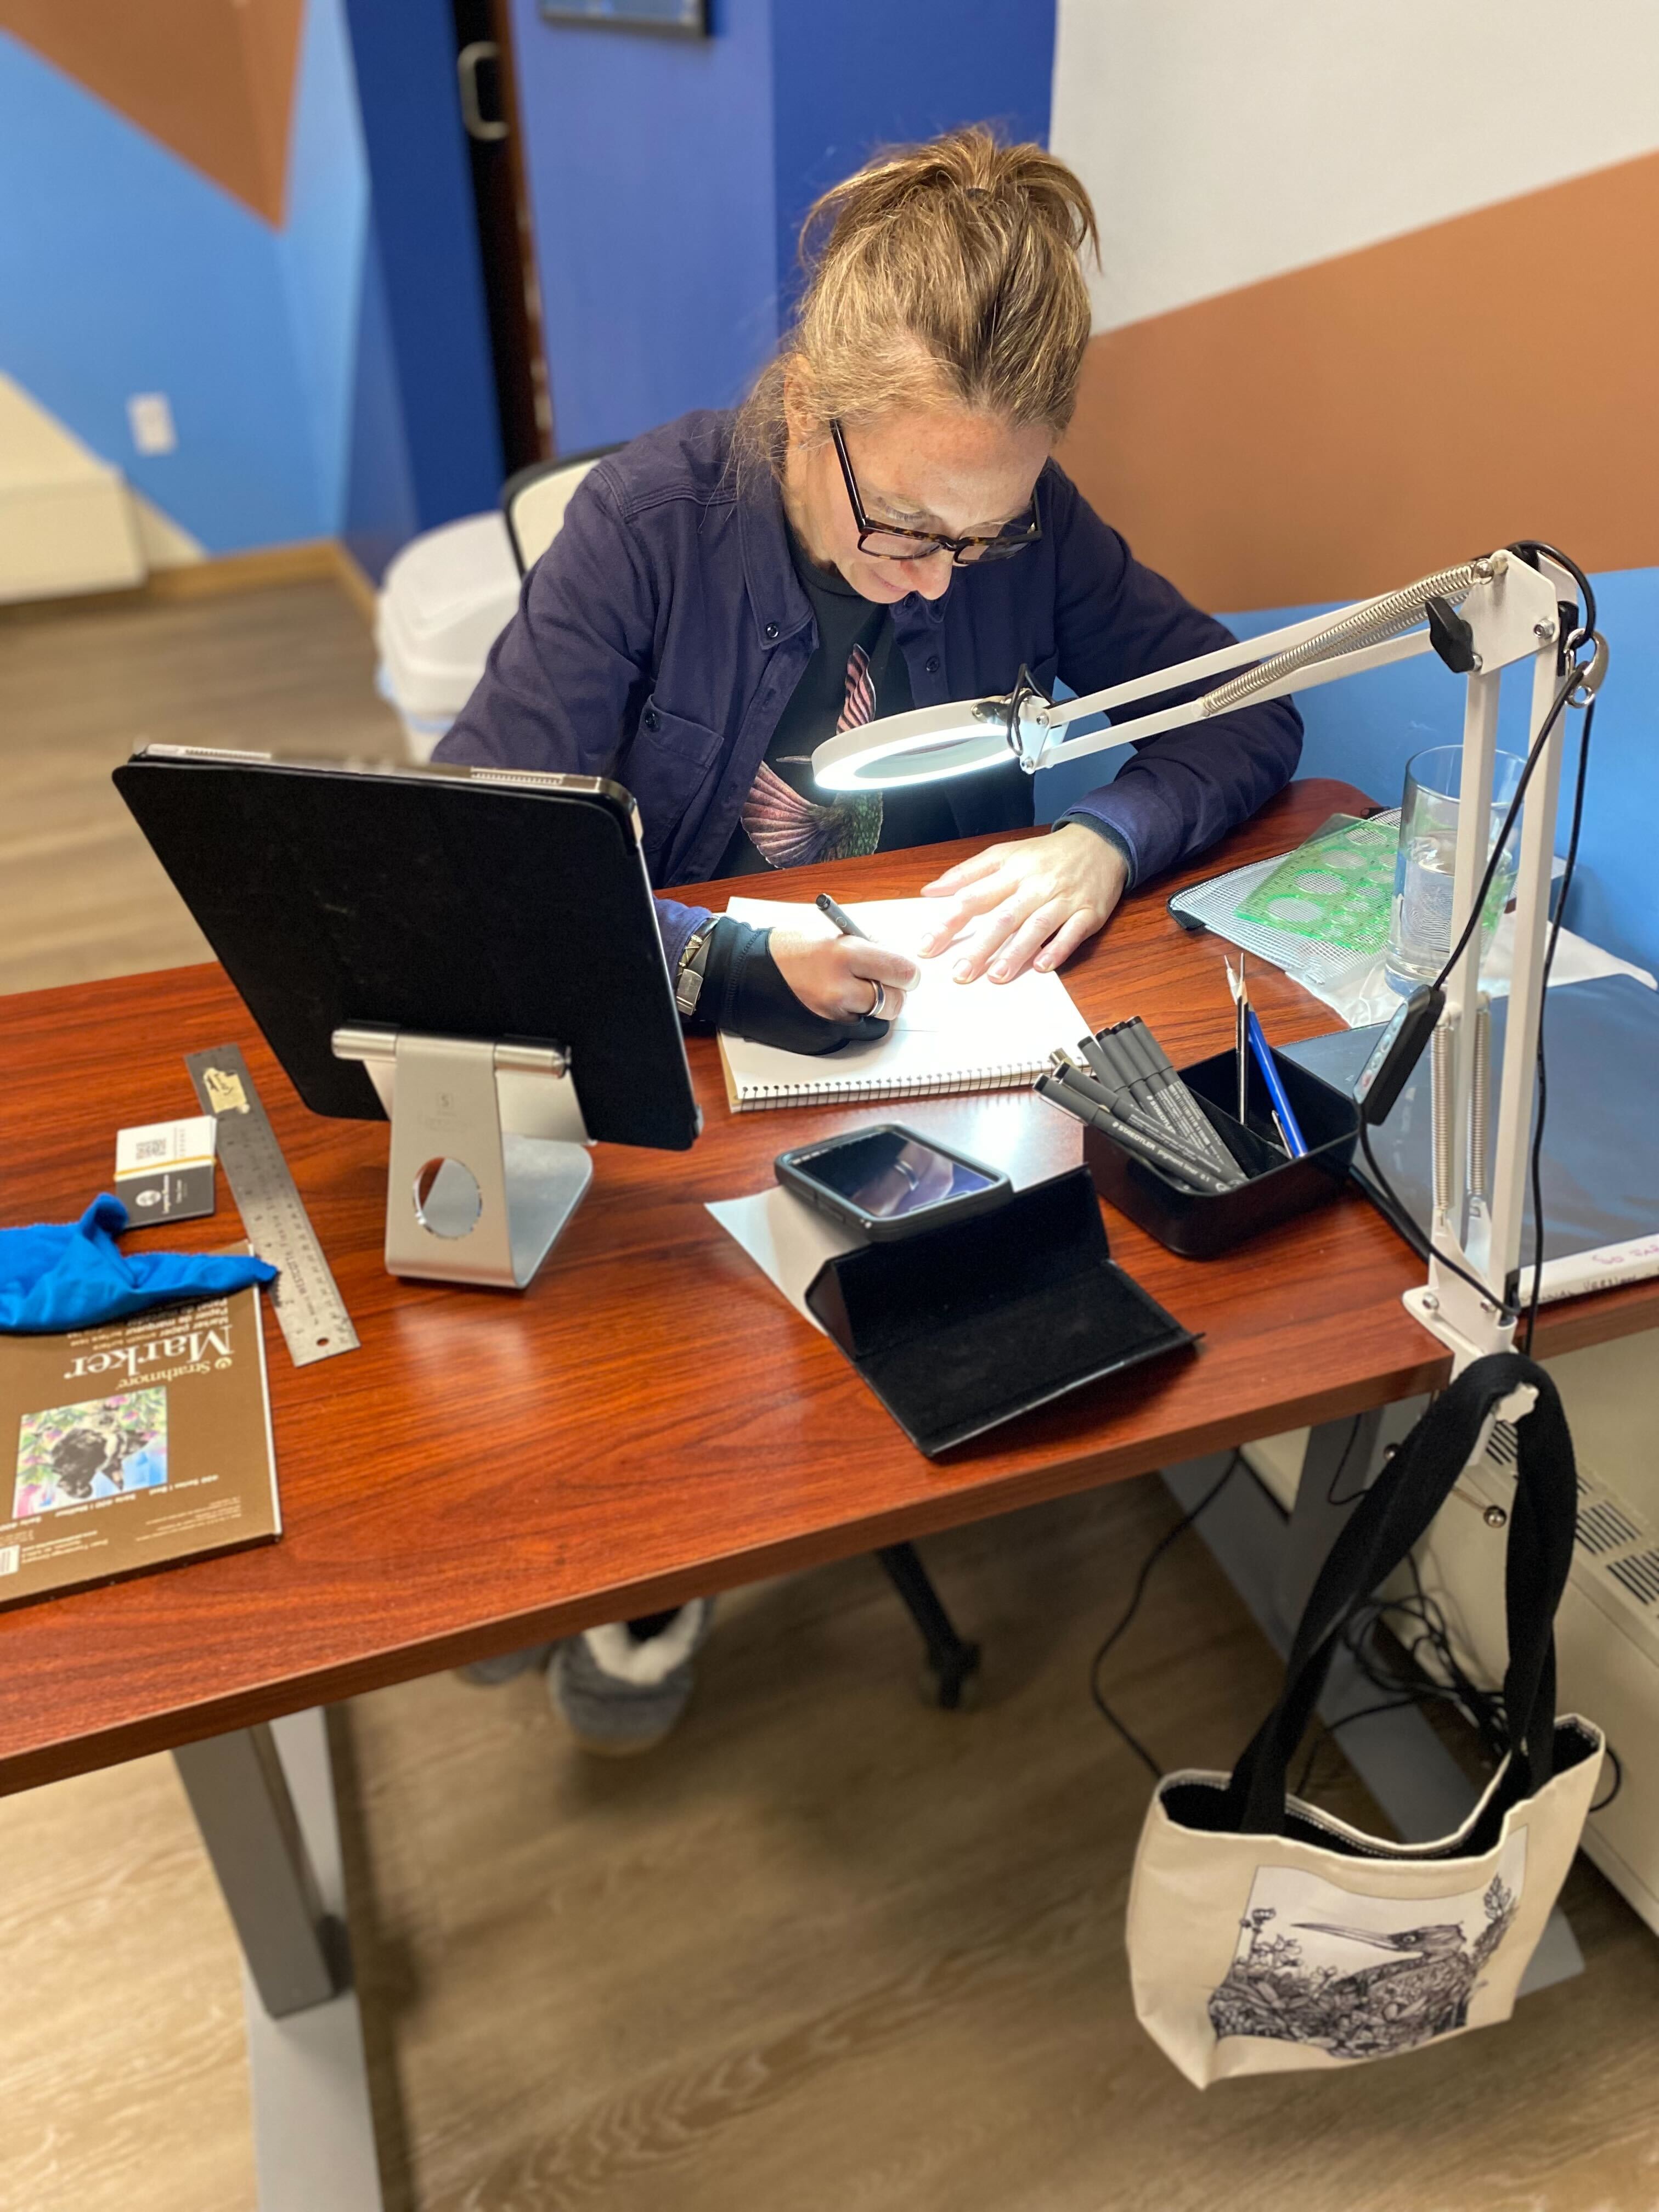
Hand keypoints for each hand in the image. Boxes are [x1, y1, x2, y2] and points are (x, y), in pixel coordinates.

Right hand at [770, 927, 920, 1021]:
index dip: (908, 973)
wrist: (741, 973)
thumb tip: (893, 958)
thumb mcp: (828, 935)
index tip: (906, 972)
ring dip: (874, 1008)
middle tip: (882, 983)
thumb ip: (865, 947)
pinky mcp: (823, 1036)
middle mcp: (840, 989)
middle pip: (895, 1001)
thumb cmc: (782, 950)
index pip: (901, 970)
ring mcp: (831, 1016)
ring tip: (855, 992)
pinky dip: (856, 1021)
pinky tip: (841, 1006)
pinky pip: (857, 1032)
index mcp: (844, 954)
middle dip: (893, 992)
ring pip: (877, 1019)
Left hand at [917, 824, 1128, 982]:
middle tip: (960, 973)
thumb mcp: (1005, 853)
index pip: (974, 897)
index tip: (927, 945)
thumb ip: (967, 873)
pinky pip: (1073, 933)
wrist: (1101, 842)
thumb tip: (931, 891)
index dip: (949, 922)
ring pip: (1037, 926)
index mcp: (1012, 870)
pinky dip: (1057, 949)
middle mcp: (1035, 885)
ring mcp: (1063, 899)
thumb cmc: (1046, 855)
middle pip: (1004, 917)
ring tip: (997, 976)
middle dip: (981, 946)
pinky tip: (1042, 966)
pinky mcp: (1089, 912)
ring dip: (1017, 952)